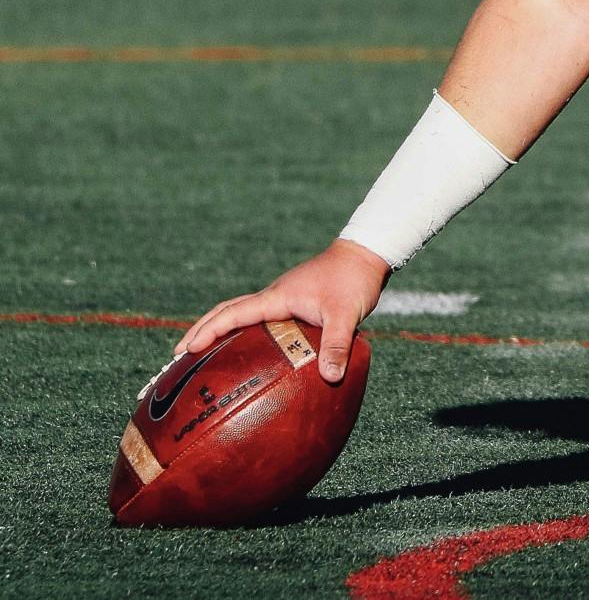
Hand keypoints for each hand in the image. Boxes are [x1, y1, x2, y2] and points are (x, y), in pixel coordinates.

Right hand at [176, 239, 390, 382]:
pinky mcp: (292, 301)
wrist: (366, 255)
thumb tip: (330, 377)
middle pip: (226, 311)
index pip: (232, 314)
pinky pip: (258, 316)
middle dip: (201, 331)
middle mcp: (273, 296)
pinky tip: (248, 348)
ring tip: (201, 353)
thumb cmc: (354, 280)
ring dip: (218, 328)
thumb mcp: (346, 315)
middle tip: (177, 355)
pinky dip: (242, 329)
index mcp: (277, 298)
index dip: (208, 331)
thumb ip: (337, 345)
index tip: (184, 350)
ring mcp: (282, 298)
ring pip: (240, 312)